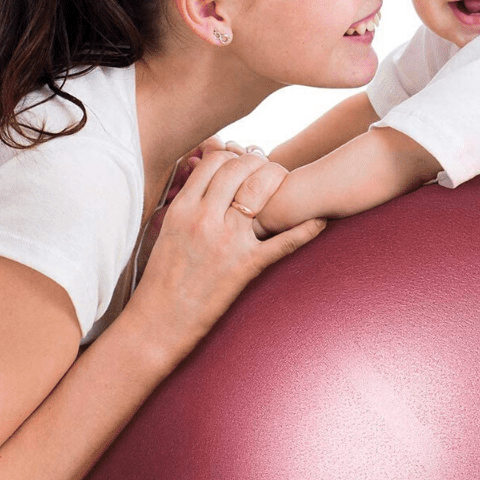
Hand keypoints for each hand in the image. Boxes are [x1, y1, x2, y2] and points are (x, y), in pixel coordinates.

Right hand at [127, 148, 324, 366]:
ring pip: (261, 191)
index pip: (215, 162)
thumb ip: (188, 204)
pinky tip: (322, 220)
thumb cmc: (161, 281)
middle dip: (260, 162)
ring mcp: (228, 241)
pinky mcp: (246, 265)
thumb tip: (205, 181)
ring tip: (288, 184)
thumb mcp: (166, 233)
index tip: (244, 160)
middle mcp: (205, 218)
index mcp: (183, 209)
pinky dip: (307, 229)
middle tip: (271, 168)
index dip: (235, 156)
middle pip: (240, 169)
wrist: (157, 323)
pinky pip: (284, 241)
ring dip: (280, 181)